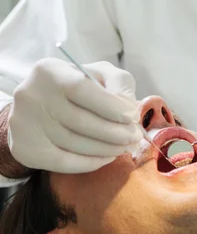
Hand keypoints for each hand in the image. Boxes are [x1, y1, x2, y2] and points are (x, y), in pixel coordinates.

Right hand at [8, 58, 141, 172]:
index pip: (83, 89)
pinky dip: (91, 163)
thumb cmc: (77, 87)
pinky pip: (64, 162)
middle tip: (135, 138)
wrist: (38, 106)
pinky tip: (107, 157)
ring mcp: (25, 123)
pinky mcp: (25, 149)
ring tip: (125, 148)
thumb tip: (130, 111)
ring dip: (107, 149)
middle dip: (116, 133)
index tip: (133, 117)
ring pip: (75, 143)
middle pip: (80, 121)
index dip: (112, 106)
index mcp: (50, 71)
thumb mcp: (99, 74)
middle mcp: (31, 95)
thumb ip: (119, 83)